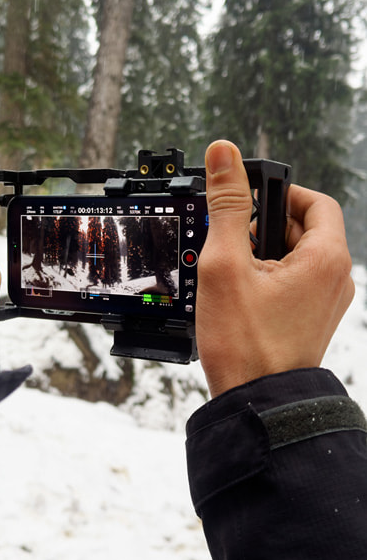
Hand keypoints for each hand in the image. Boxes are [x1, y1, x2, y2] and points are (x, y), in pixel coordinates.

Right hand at [196, 140, 354, 398]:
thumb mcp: (226, 263)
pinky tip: (240, 291)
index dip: (281, 192)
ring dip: (264, 252)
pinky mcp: (310, 318)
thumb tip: (225, 156)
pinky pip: (294, 281)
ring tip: (232, 270)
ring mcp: (325, 301)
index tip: (250, 197)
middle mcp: (334, 279)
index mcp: (325, 259)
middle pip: (304, 227)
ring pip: (297, 256)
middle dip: (265, 225)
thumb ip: (228, 205)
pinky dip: (268, 275)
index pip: (314, 201)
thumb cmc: (245, 343)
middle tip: (233, 239)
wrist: (256, 403)